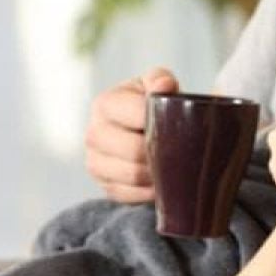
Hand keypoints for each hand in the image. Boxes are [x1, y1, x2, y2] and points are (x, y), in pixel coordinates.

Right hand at [85, 68, 178, 202]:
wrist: (141, 126)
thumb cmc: (151, 102)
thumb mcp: (156, 83)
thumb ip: (160, 80)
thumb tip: (165, 86)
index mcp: (105, 103)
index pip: (136, 115)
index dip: (160, 121)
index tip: (176, 124)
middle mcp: (94, 133)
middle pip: (133, 150)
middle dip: (160, 152)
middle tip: (180, 150)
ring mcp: (95, 162)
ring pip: (131, 176)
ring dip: (157, 174)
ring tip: (173, 166)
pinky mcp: (104, 185)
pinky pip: (128, 195)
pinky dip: (148, 191)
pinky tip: (161, 182)